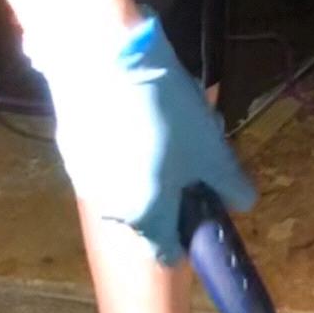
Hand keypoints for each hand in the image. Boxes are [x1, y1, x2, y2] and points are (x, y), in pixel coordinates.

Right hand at [27, 12, 255, 263]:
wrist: (104, 60)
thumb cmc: (164, 113)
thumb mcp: (211, 149)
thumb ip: (229, 184)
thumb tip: (243, 204)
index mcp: (146, 216)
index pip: (167, 251)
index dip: (189, 234)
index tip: (201, 206)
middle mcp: (110, 208)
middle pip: (149, 212)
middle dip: (174, 186)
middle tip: (191, 147)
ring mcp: (85, 179)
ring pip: (127, 184)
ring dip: (148, 165)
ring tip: (166, 121)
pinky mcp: (70, 150)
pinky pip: (105, 160)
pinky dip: (121, 146)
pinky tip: (134, 111)